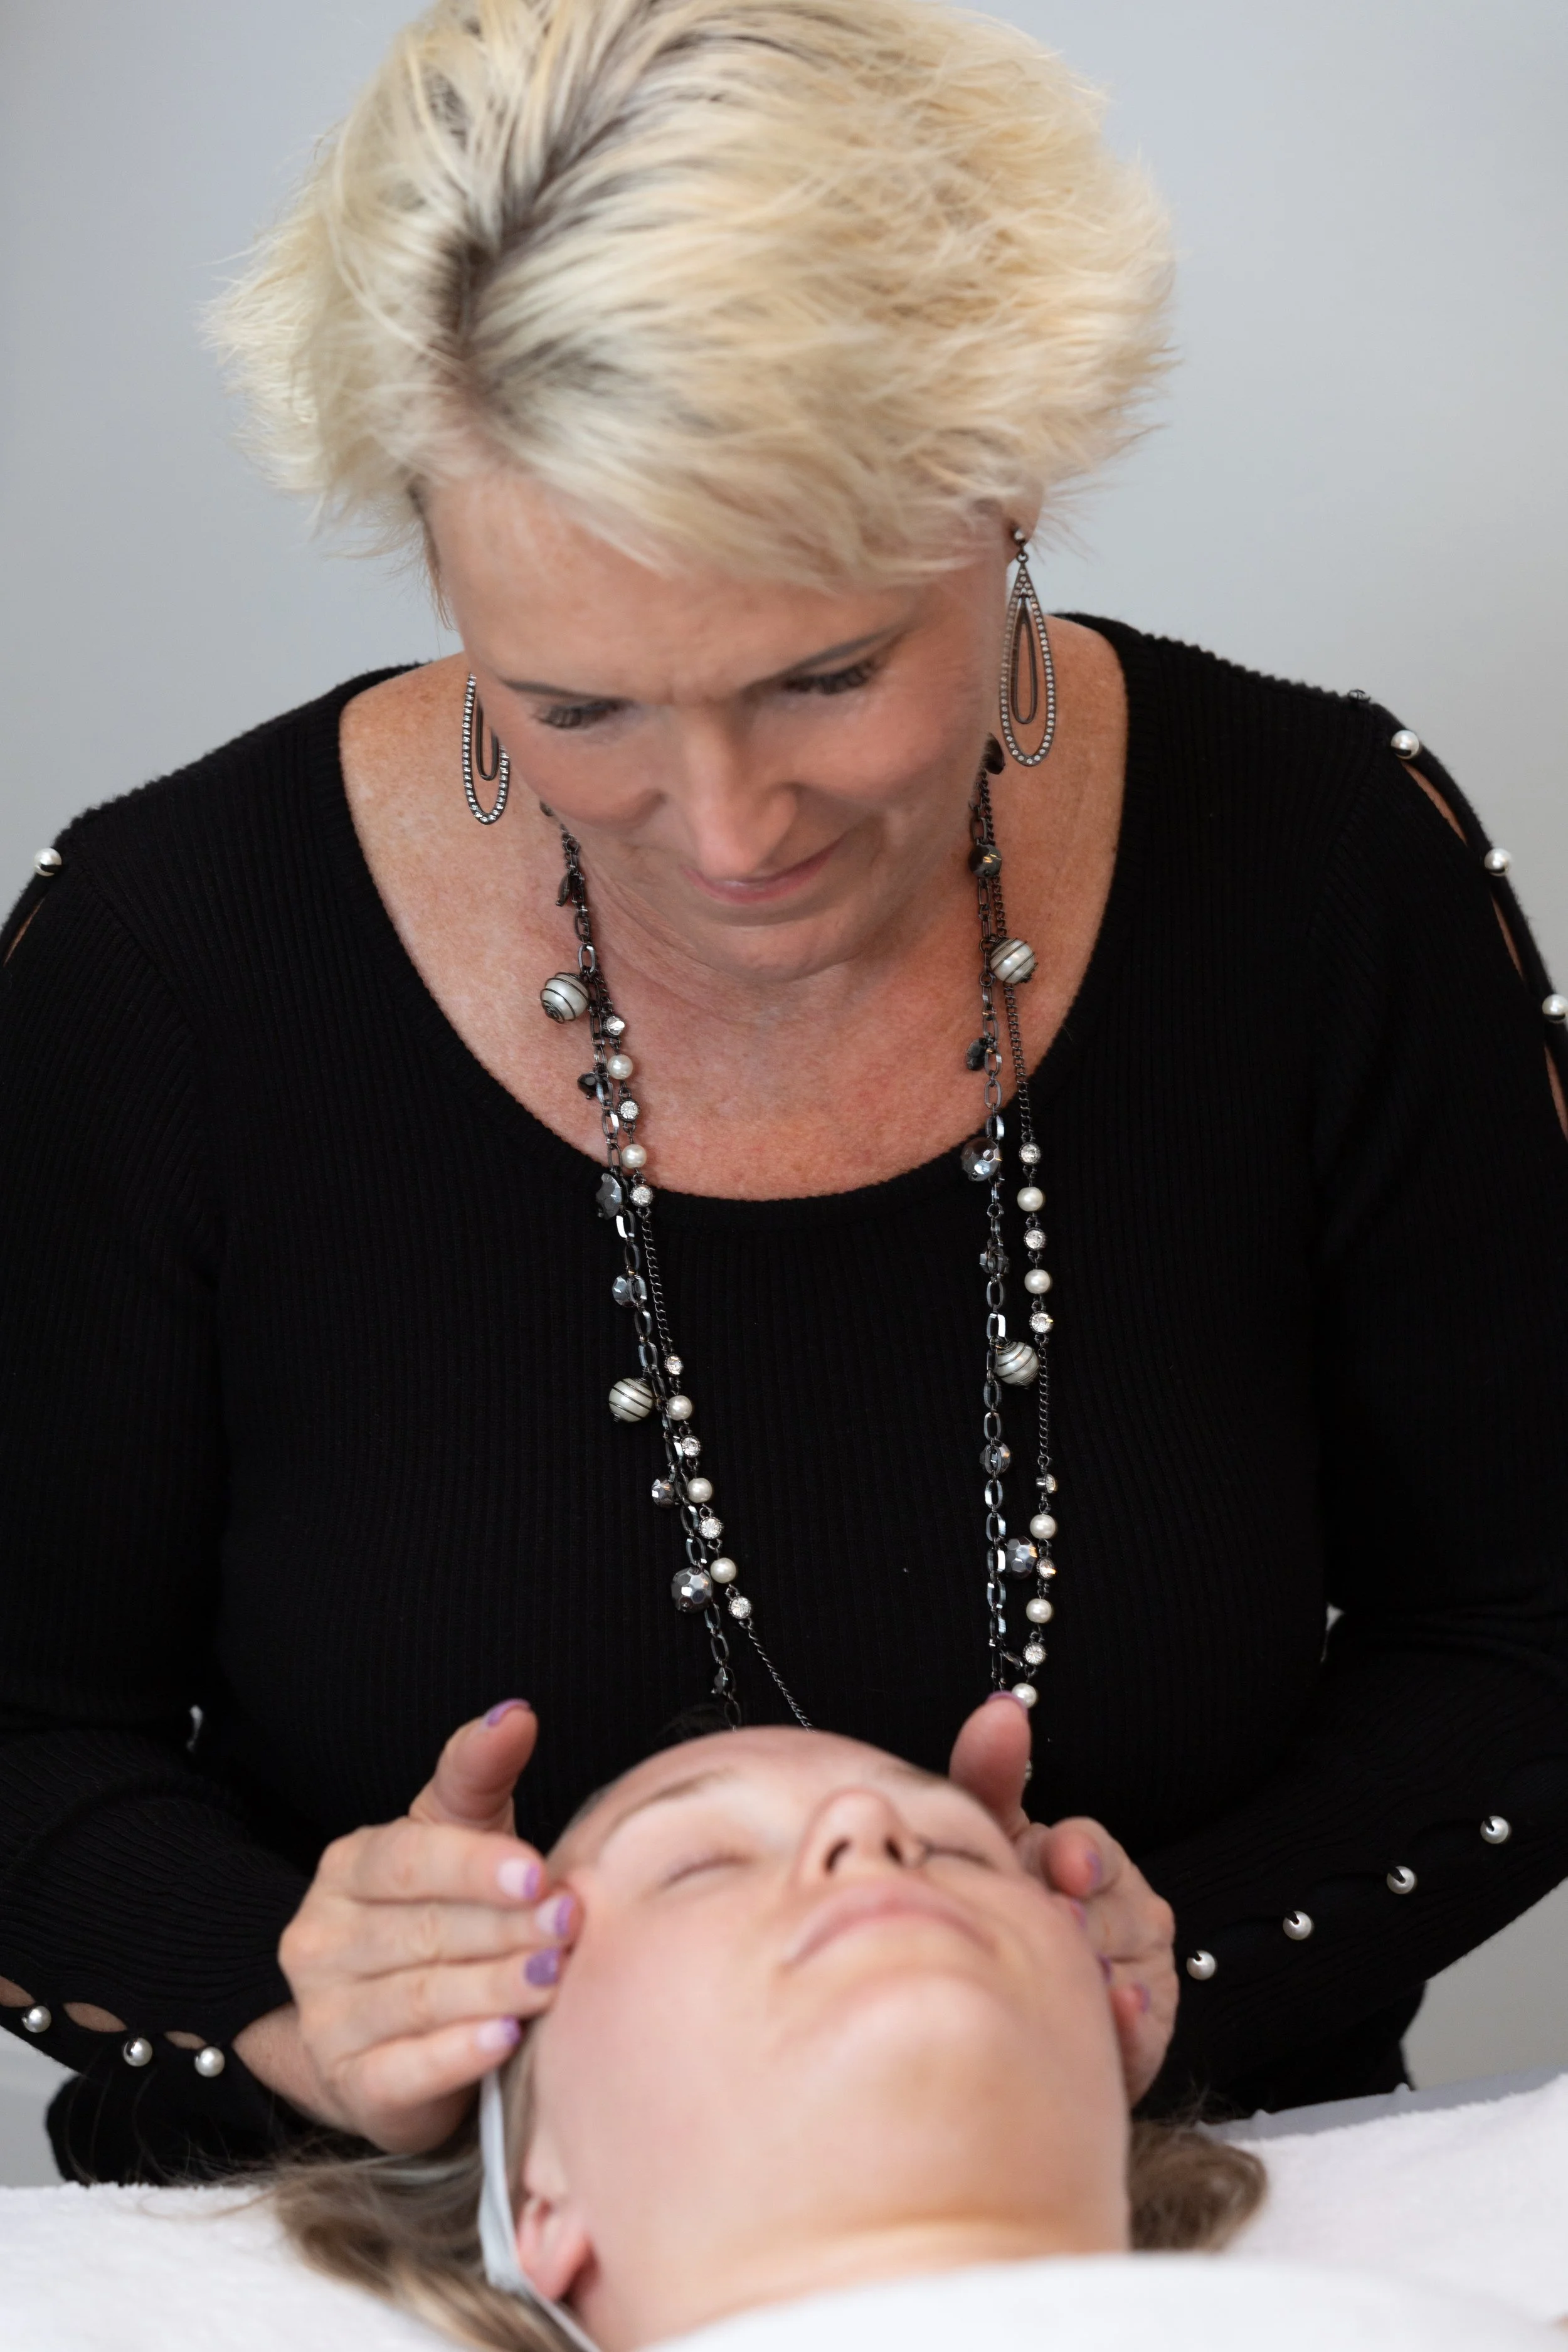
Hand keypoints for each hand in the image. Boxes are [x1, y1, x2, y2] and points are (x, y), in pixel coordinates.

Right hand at [236, 1702, 575, 2152]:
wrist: (388, 2028)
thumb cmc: (440, 1910)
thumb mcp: (457, 1833)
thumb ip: (479, 1772)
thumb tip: (516, 1713)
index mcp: (347, 1869)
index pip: (406, 1860)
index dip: (473, 1865)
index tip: (537, 1870)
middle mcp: (322, 1941)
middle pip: (421, 1931)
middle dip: (504, 1928)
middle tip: (570, 1924)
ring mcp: (328, 2018)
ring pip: (417, 1999)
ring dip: (492, 1988)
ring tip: (553, 1977)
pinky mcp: (352, 2084)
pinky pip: (401, 2072)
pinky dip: (455, 2056)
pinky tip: (505, 2040)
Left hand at [948, 1694, 1176, 2103]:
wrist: (1004, 2004)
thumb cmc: (997, 1903)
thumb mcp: (987, 1838)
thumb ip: (990, 1774)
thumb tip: (1002, 1710)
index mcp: (1085, 1857)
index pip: (1090, 1847)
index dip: (1080, 1853)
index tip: (1064, 1862)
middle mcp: (1123, 1909)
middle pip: (1109, 1909)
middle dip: (1081, 1917)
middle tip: (1059, 1923)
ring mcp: (1139, 1971)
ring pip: (1127, 1966)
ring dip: (1101, 1970)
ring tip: (1081, 1975)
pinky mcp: (1146, 2031)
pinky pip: (1143, 2028)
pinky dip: (1130, 2021)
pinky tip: (1115, 2009)